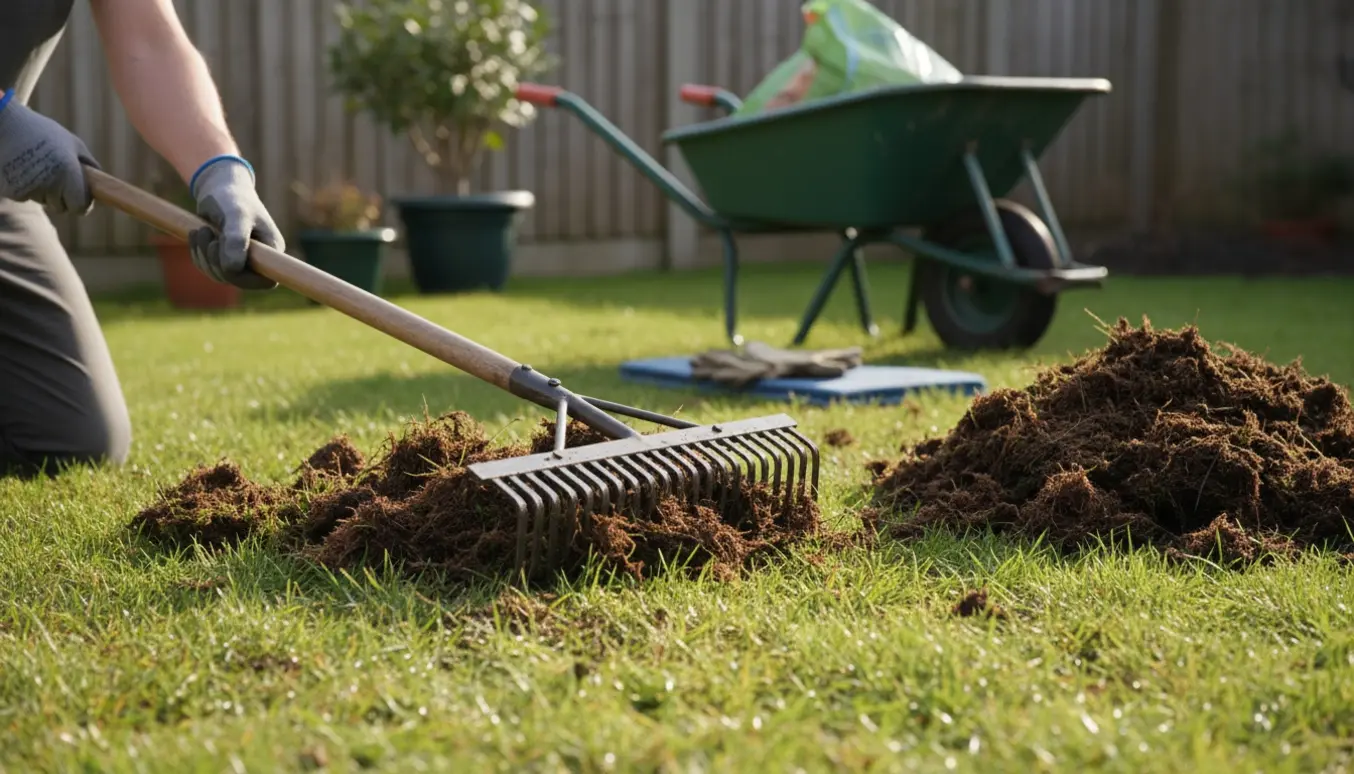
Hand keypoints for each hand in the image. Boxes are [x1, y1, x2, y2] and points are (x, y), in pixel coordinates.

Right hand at [0, 94, 100, 213]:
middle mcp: (50, 183)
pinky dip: (24, 187)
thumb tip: (101, 184)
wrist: (3, 123)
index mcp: (68, 172)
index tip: (79, 198)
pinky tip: (20, 168)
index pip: (80, 207)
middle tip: (54, 175)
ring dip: (42, 190)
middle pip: (61, 207)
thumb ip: (88, 164)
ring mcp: (29, 188)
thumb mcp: (71, 142)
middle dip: (61, 197)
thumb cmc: (41, 131)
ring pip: (42, 201)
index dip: (81, 204)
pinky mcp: (11, 191)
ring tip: (35, 165)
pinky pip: (24, 196)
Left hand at [187, 156, 283, 289]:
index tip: (227, 263)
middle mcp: (261, 259)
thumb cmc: (232, 197)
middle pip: (238, 281)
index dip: (245, 279)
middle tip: (207, 235)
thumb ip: (236, 240)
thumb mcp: (236, 215)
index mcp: (273, 251)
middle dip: (216, 261)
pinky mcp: (225, 258)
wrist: (218, 187)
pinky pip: (209, 268)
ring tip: (201, 230)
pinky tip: (197, 234)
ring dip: (204, 255)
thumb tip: (233, 268)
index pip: (266, 282)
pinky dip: (198, 254)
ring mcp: (242, 260)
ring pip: (220, 275)